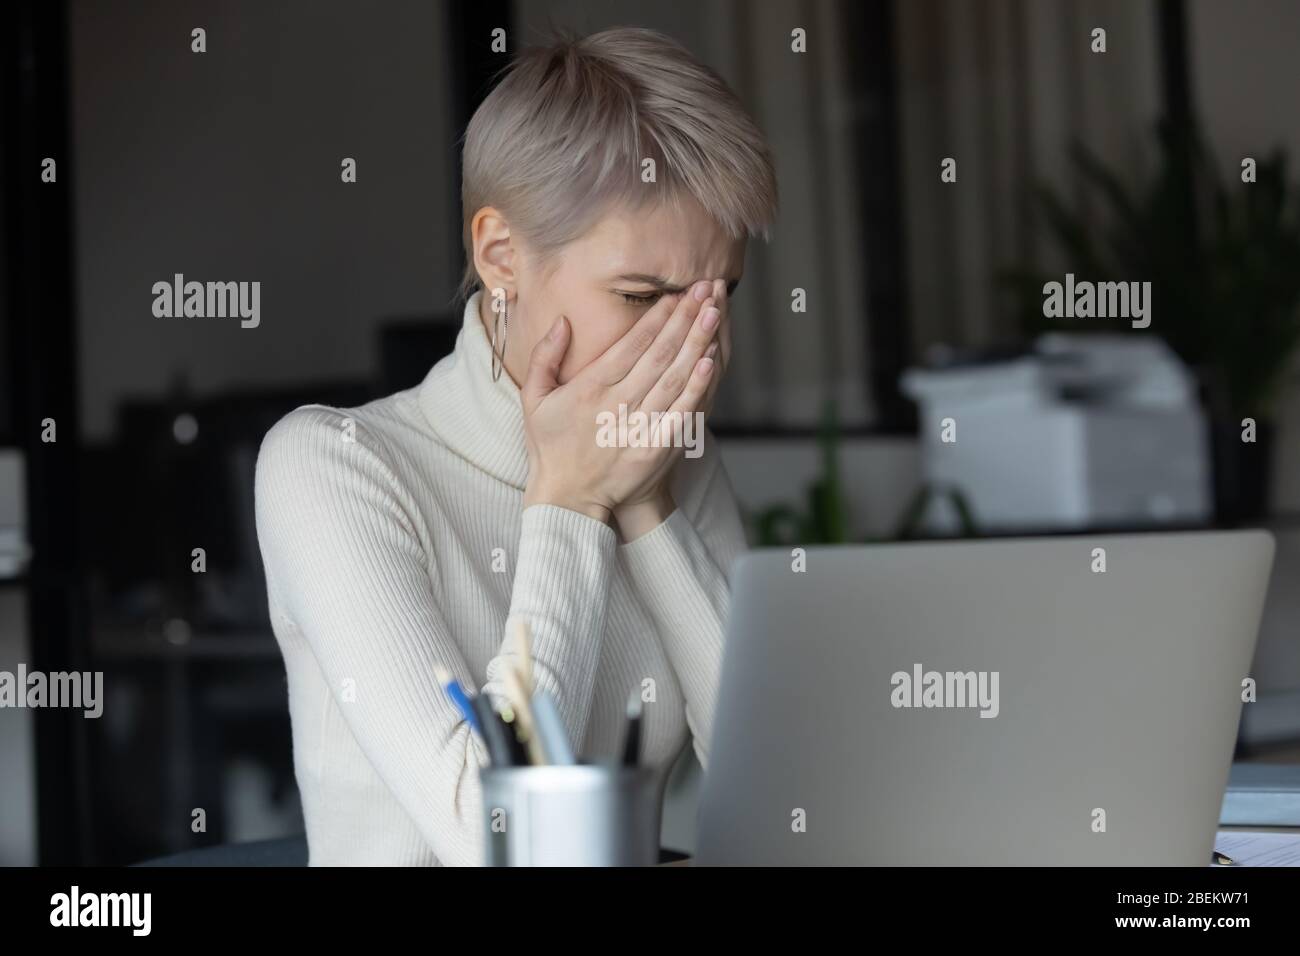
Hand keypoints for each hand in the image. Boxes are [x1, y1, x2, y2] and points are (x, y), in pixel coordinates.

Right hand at [520, 280, 721, 524]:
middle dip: (684, 318)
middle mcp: (616, 404)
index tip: (677, 294)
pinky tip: (710, 361)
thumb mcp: (534, 400)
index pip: (631, 343)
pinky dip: (697, 386)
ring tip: (715, 313)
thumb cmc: (552, 448)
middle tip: (705, 289)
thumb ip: (545, 357)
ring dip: (696, 343)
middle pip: (658, 353)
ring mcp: (638, 427)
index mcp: (590, 388)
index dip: (658, 316)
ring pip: (674, 377)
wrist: (568, 500)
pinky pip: (681, 412)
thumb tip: (562, 321)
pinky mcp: (655, 449)